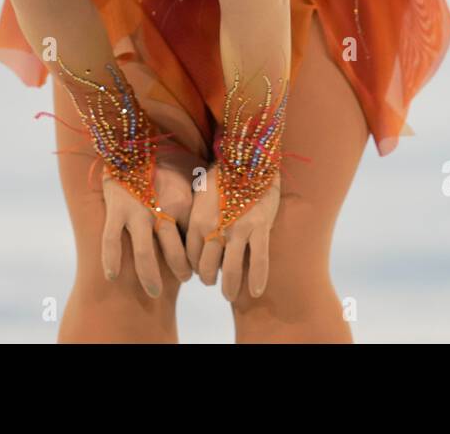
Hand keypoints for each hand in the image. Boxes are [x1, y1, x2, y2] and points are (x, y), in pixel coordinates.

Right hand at [100, 153, 196, 297]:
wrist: (134, 142)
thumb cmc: (166, 164)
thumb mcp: (190, 181)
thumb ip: (198, 205)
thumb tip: (215, 228)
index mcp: (182, 203)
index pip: (195, 239)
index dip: (203, 256)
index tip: (207, 265)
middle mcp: (161, 210)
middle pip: (174, 251)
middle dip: (183, 270)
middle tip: (189, 279)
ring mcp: (137, 212)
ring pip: (144, 253)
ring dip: (150, 275)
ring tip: (154, 292)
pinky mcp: (116, 210)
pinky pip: (112, 240)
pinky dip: (111, 259)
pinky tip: (112, 275)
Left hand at [186, 164, 280, 301]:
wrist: (248, 155)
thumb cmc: (222, 173)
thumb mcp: (199, 193)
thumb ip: (195, 216)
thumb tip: (193, 237)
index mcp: (196, 219)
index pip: (189, 255)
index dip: (193, 266)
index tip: (197, 270)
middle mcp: (214, 228)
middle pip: (206, 266)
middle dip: (207, 279)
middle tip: (211, 283)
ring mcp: (238, 229)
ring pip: (230, 270)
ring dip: (228, 287)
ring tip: (228, 294)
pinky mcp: (259, 228)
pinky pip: (258, 261)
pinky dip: (256, 279)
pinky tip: (255, 291)